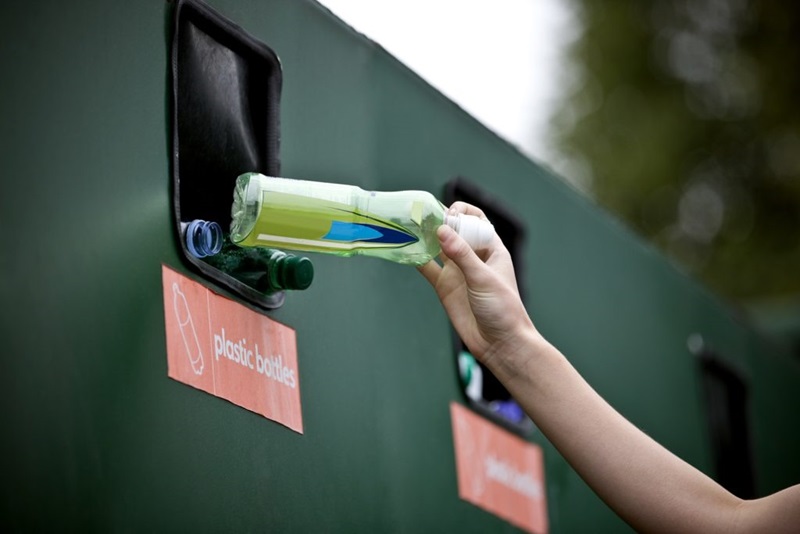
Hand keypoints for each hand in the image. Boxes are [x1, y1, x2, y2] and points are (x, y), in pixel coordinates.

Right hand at [418, 202, 535, 368]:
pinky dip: (415, 258)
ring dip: (424, 237)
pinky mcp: (444, 286)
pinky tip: (403, 249)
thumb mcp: (483, 279)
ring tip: (407, 226)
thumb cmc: (503, 309)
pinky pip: (426, 267)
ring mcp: (457, 271)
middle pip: (453, 230)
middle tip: (418, 215)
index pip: (475, 220)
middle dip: (437, 221)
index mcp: (490, 248)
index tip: (446, 216)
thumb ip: (462, 255)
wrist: (500, 344)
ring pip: (437, 247)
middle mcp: (472, 256)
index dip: (460, 212)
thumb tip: (442, 230)